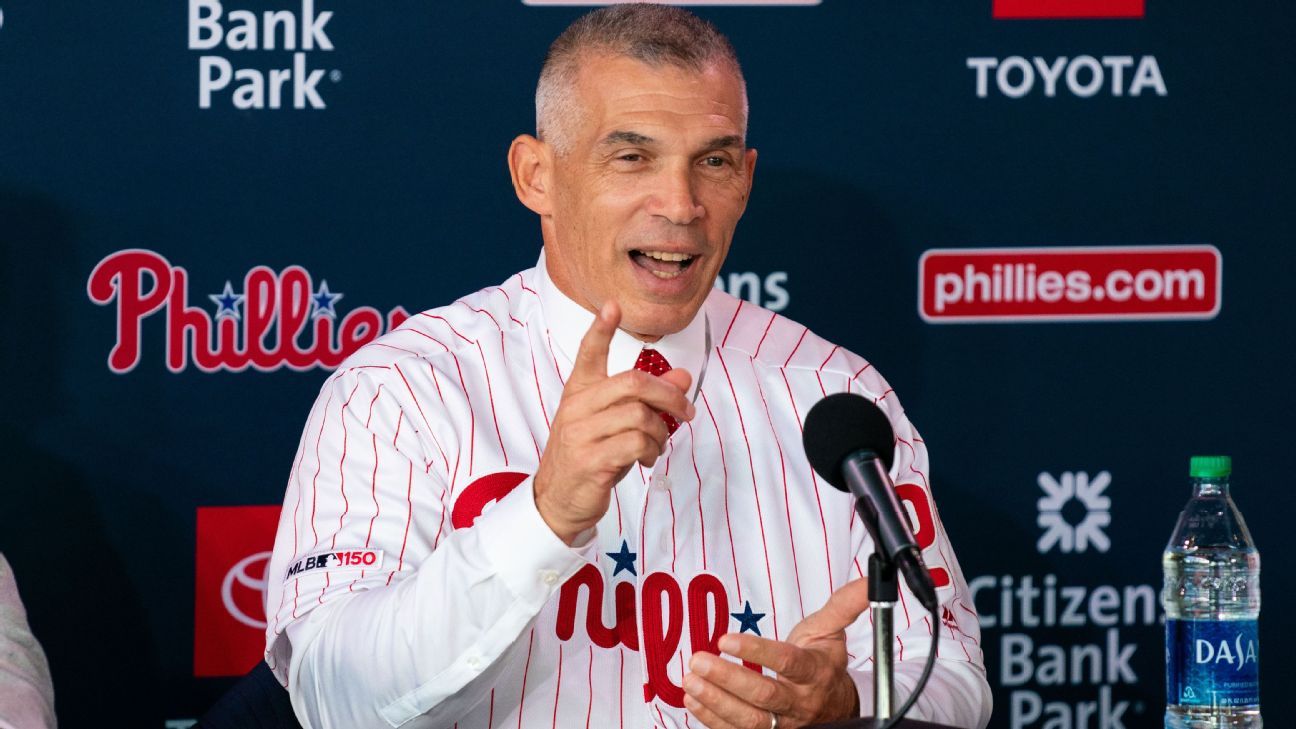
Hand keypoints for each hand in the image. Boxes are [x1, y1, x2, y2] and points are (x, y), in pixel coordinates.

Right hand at [534, 301, 694, 543]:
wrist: (559, 498)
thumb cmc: (591, 454)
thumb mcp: (616, 422)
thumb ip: (647, 399)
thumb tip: (683, 377)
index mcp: (580, 391)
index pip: (588, 353)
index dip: (601, 329)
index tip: (612, 305)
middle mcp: (577, 407)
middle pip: (632, 383)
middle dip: (668, 395)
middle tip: (686, 411)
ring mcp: (581, 434)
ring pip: (639, 416)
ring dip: (661, 432)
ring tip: (658, 444)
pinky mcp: (590, 460)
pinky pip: (636, 444)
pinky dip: (652, 451)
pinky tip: (647, 458)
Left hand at [683, 579, 871, 728]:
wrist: (834, 706)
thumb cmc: (824, 664)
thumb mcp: (831, 630)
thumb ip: (844, 604)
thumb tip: (868, 578)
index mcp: (814, 672)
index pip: (786, 663)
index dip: (756, 651)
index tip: (725, 639)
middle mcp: (800, 702)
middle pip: (764, 696)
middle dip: (728, 680)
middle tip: (699, 661)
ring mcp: (784, 724)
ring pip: (750, 720)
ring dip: (716, 703)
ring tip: (691, 681)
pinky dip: (712, 719)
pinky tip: (693, 701)